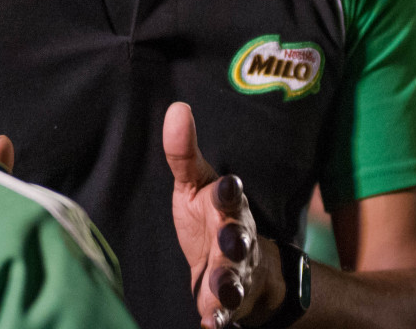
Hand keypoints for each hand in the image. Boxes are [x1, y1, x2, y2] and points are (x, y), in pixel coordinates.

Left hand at [164, 102, 267, 327]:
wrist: (239, 266)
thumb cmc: (210, 218)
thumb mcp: (195, 185)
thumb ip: (183, 153)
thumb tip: (176, 108)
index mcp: (226, 205)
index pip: (230, 195)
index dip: (229, 190)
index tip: (227, 184)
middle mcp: (236, 238)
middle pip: (239, 238)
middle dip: (236, 240)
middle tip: (232, 241)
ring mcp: (234, 270)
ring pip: (235, 277)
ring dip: (228, 285)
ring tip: (222, 294)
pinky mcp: (226, 300)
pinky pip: (224, 310)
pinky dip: (218, 317)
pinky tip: (210, 324)